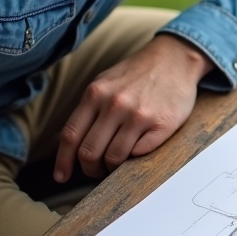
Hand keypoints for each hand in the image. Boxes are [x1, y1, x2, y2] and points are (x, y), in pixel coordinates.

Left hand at [53, 34, 212, 181]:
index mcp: (95, 94)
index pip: (71, 136)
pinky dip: (136, 156)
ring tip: (118, 161)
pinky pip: (140, 153)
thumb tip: (73, 143)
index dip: (63, 161)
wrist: (175, 59)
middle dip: (90, 169)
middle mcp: (115, 104)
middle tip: (96, 170)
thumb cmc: (138, 74)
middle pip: (89, 152)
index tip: (61, 176)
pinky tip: (138, 147)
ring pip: (114, 157)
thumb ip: (89, 108)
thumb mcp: (105, 83)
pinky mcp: (162, 124)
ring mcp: (139, 115)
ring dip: (113, 167)